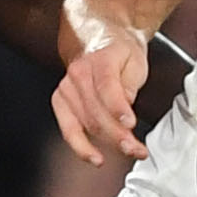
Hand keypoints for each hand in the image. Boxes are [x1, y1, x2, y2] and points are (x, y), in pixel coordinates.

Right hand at [52, 35, 151, 164]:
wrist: (99, 39)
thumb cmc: (119, 51)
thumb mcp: (136, 60)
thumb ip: (130, 84)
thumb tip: (125, 108)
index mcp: (100, 60)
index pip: (107, 87)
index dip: (118, 108)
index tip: (130, 124)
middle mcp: (78, 74)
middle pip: (96, 112)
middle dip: (118, 135)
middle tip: (137, 148)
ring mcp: (66, 88)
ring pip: (86, 124)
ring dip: (107, 144)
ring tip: (127, 152)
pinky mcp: (60, 101)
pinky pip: (69, 129)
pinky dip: (81, 147)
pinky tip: (94, 158)